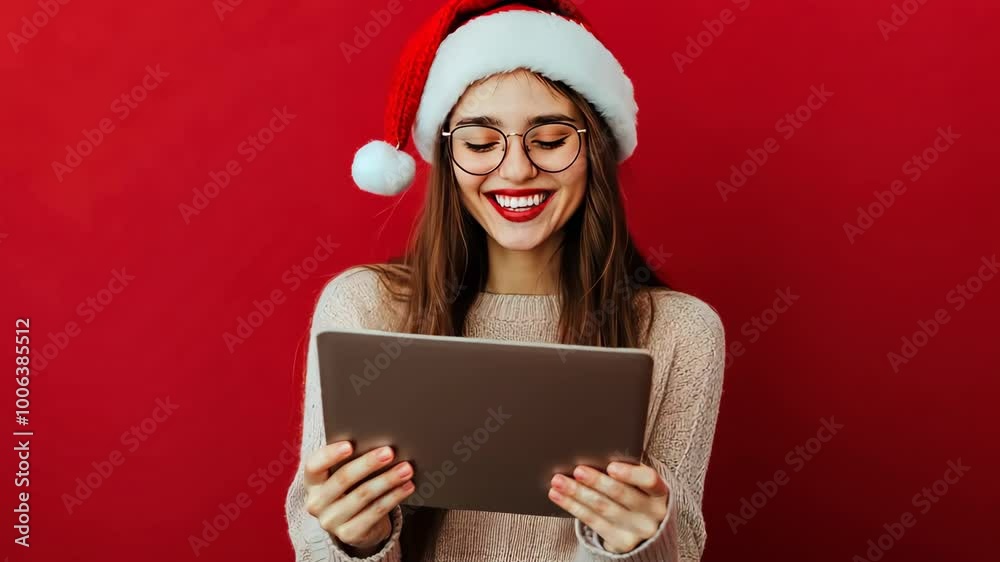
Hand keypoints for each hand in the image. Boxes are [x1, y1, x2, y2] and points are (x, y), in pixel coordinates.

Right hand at [303, 442, 415, 552]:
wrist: (356, 524)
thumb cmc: (351, 488)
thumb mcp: (345, 475)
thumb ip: (352, 460)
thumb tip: (379, 444)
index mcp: (312, 482)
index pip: (314, 465)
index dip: (330, 455)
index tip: (350, 445)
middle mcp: (316, 503)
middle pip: (343, 479)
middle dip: (368, 464)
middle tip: (389, 452)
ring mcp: (331, 521)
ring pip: (363, 495)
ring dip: (388, 480)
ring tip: (406, 469)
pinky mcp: (349, 534)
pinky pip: (375, 512)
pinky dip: (394, 497)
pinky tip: (407, 486)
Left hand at [548, 461, 668, 552]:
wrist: (645, 530)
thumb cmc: (638, 495)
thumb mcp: (640, 484)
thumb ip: (627, 471)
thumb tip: (594, 456)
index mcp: (660, 492)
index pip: (649, 480)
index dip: (630, 474)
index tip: (611, 466)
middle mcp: (653, 514)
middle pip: (621, 494)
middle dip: (596, 481)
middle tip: (577, 471)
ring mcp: (638, 531)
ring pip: (603, 508)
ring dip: (577, 493)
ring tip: (559, 481)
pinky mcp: (622, 543)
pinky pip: (594, 522)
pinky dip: (573, 507)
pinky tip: (560, 497)